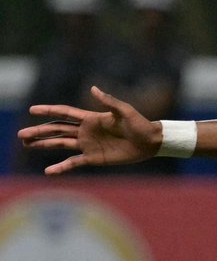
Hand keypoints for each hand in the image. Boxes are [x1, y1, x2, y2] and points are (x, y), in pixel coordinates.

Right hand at [17, 86, 157, 174]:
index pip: (65, 113)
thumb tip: (93, 89)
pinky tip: (48, 171)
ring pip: (60, 144)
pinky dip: (61, 167)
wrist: (151, 142)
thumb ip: (109, 101)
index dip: (49, 111)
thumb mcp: (125, 111)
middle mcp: (86, 131)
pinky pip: (74, 163)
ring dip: (44, 145)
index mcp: (91, 118)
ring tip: (26, 145)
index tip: (32, 110)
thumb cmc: (140, 124)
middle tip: (21, 135)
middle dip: (39, 131)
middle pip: (57, 130)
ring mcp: (88, 145)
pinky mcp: (94, 158)